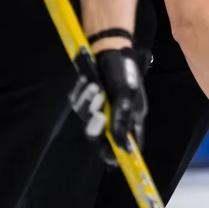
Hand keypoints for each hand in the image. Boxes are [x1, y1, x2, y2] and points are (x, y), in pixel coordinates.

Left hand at [69, 47, 146, 165]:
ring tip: (96, 87)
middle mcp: (114, 116)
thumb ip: (122, 122)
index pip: (125, 145)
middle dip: (96, 127)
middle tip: (100, 115)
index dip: (117, 155)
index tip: (111, 160)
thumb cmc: (123, 71)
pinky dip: (81, 95)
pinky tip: (88, 82)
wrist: (109, 47)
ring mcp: (98, 106)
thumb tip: (122, 147)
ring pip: (85, 118)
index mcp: (130, 119)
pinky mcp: (85, 96)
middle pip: (99, 136)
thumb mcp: (126, 96)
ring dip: (89, 104)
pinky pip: (77, 104)